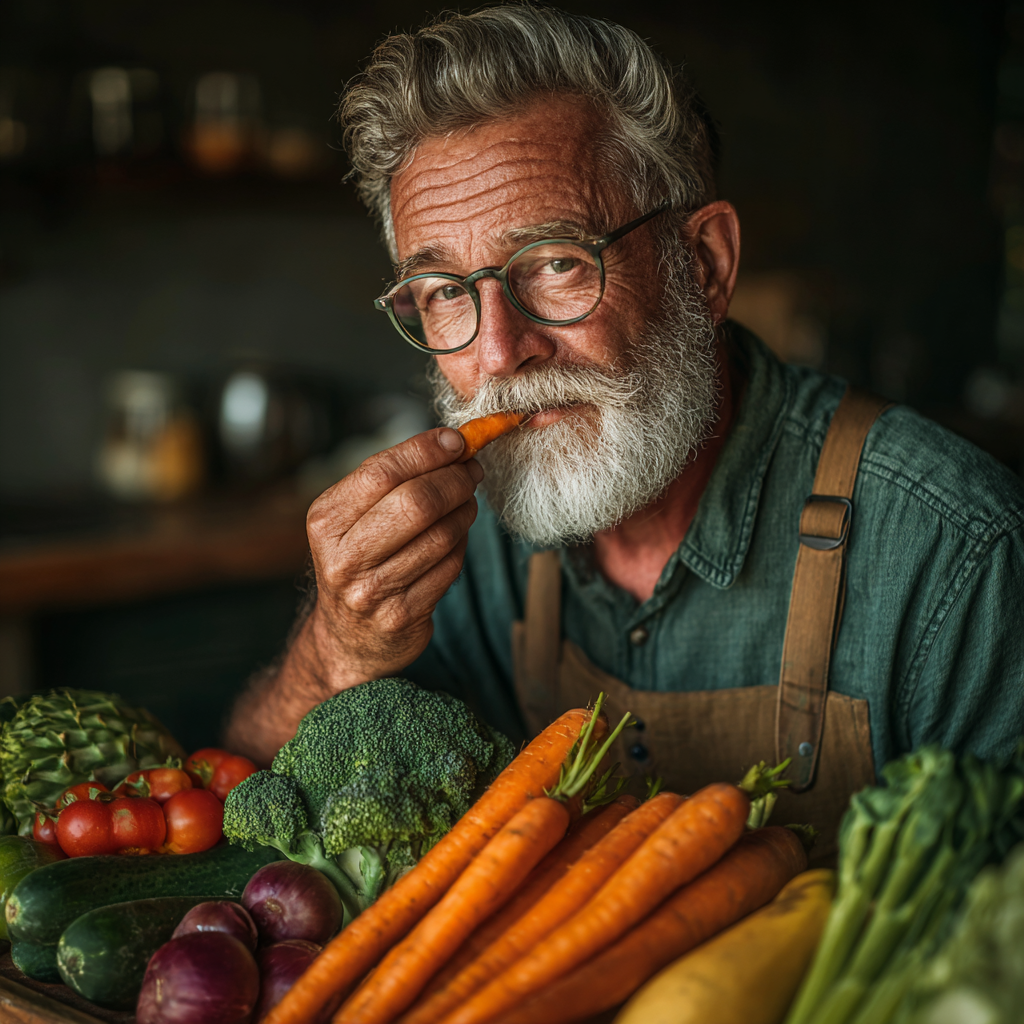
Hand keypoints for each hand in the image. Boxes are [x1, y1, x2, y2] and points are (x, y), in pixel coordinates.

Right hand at [304, 426, 481, 690]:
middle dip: (454, 480)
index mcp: (326, 521)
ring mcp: (372, 591)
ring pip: (440, 535)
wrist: (348, 638)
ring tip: (467, 502)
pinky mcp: (403, 616)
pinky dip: (462, 545)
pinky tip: (457, 537)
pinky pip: (449, 567)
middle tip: (472, 471)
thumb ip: (392, 480)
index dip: (427, 451)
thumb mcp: (352, 519)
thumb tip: (451, 444)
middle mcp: (343, 557)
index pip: (381, 472)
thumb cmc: (358, 562)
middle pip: (415, 503)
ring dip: (465, 511)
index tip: (457, 440)